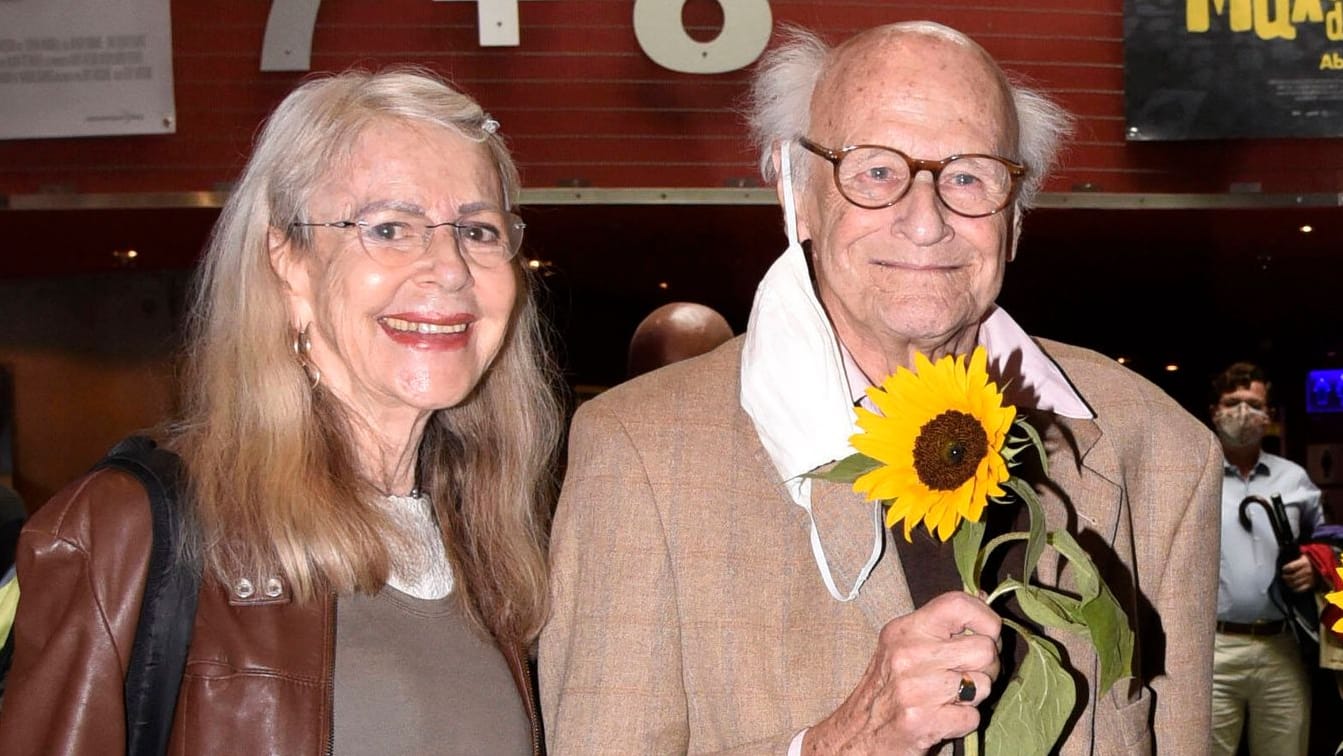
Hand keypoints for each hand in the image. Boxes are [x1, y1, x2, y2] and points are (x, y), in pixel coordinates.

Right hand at [803, 591, 1000, 754]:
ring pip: (983, 685)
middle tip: (967, 675)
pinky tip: (943, 717)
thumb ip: (941, 625)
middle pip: (984, 649)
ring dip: (974, 696)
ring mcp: (913, 688)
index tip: (988, 635)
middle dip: (988, 667)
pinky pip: (973, 717)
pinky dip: (964, 721)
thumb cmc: (888, 687)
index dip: (986, 618)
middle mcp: (907, 654)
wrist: (858, 733)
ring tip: (950, 697)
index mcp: (905, 630)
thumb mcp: (904, 645)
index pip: (958, 605)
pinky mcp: (921, 721)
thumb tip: (983, 597)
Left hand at [1281, 555, 1315, 592]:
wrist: (1323, 565)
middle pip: (1292, 576)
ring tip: (1286, 581)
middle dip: (1285, 577)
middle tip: (1283, 576)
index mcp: (1304, 562)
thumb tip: (1283, 552)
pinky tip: (1292, 587)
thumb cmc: (1310, 560)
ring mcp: (1310, 578)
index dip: (1285, 569)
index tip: (1283, 569)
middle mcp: (1307, 571)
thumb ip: (1295, 556)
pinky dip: (1295, 589)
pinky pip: (1301, 589)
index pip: (1291, 567)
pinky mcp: (1312, 584)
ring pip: (1295, 583)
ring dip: (1289, 583)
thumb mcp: (1303, 555)